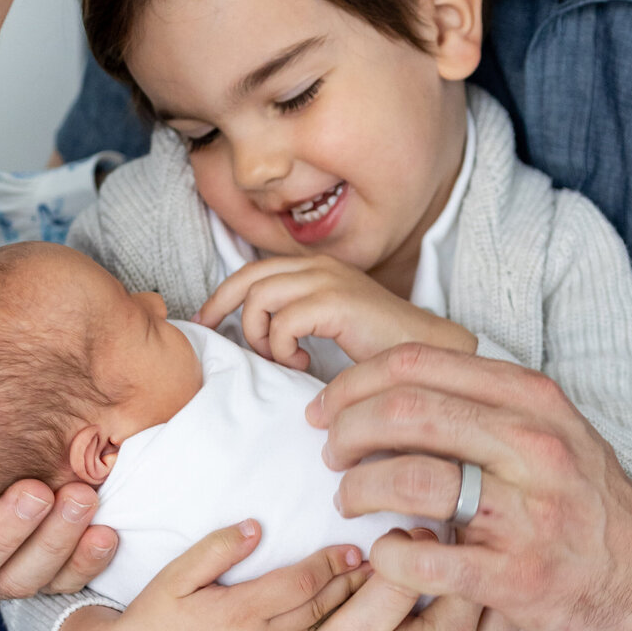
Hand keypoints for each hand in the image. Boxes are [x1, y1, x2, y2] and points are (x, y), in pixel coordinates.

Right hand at [56, 520, 367, 630]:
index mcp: (242, 613)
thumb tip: (255, 527)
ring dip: (345, 610)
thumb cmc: (149, 621)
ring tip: (371, 590)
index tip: (355, 548)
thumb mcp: (173, 577)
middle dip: (351, 585)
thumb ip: (215, 550)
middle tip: (382, 565)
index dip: (331, 565)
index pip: (300, 584)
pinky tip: (341, 620)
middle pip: (319, 609)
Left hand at [197, 256, 476, 369]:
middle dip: (221, 307)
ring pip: (260, 299)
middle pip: (248, 278)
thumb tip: (257, 333)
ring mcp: (328, 280)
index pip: (253, 270)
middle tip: (215, 335)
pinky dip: (284, 349)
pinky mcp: (336, 302)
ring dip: (261, 337)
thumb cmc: (379, 345)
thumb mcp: (328, 324)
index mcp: (316, 267)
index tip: (205, 320)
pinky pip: (283, 323)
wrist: (426, 351)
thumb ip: (297, 316)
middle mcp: (319, 266)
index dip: (222, 294)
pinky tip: (304, 364)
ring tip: (284, 359)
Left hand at [306, 341, 631, 630]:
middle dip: (345, 430)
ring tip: (349, 500)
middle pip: (403, 412)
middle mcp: (532, 446)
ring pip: (407, 479)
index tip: (327, 407)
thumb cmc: (584, 501)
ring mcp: (526, 513)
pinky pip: (421, 559)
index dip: (354, 383)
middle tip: (330, 453)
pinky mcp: (514, 577)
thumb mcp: (549, 428)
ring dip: (356, 488)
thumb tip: (388, 386)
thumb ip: (481, 402)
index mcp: (531, 399)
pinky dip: (386, 555)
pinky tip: (386, 553)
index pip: (416, 364)